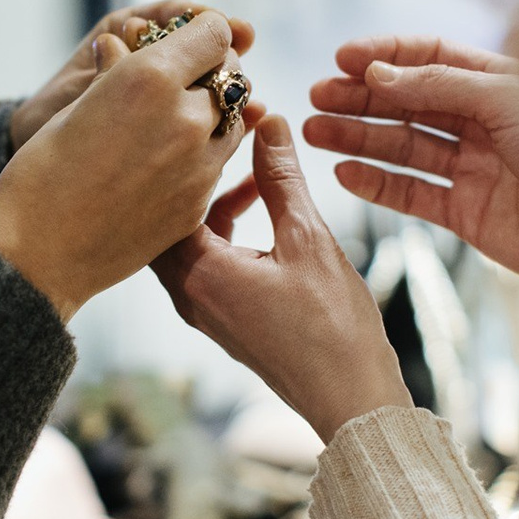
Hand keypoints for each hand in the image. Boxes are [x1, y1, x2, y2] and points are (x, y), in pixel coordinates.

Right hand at [0, 11, 248, 319]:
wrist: (38, 251)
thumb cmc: (43, 171)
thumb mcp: (76, 103)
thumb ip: (116, 71)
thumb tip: (125, 45)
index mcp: (152, 78)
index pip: (214, 31)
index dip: (199, 33)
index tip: (183, 42)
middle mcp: (187, 117)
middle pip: (231, 77)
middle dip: (210, 74)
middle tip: (181, 81)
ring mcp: (199, 165)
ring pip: (233, 122)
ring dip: (213, 115)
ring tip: (173, 123)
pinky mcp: (199, 204)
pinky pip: (218, 163)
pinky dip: (202, 154)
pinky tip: (165, 163)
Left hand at [154, 117, 411, 440]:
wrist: (351, 400)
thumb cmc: (333, 329)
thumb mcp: (308, 239)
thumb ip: (281, 177)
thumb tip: (267, 120)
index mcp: (198, 274)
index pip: (167, 194)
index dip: (190, 150)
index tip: (220, 117)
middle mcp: (187, 293)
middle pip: (167, 215)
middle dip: (195, 173)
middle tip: (227, 135)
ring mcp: (202, 308)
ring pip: (187, 238)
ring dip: (215, 201)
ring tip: (255, 170)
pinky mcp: (222, 317)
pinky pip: (205, 259)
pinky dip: (224, 229)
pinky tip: (262, 209)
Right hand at [306, 37, 518, 316]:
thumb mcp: (506, 97)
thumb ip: (437, 84)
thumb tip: (376, 73)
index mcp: (499, 82)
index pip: (429, 57)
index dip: (384, 55)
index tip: (341, 58)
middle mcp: (483, 122)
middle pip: (407, 102)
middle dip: (360, 98)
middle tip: (315, 96)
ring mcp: (472, 169)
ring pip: (402, 147)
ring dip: (357, 138)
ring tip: (314, 132)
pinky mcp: (466, 213)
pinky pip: (411, 194)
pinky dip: (375, 184)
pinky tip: (343, 173)